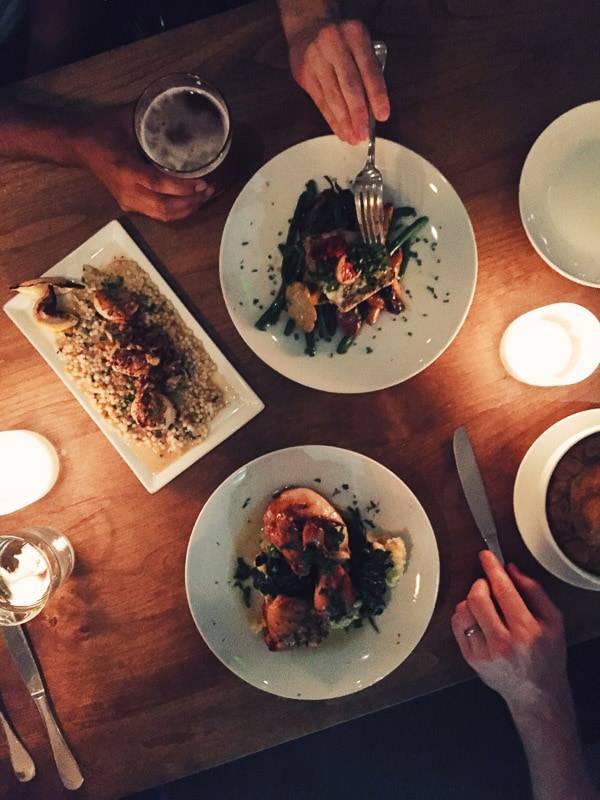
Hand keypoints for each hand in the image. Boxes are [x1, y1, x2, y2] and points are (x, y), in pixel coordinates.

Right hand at [73, 105, 213, 221]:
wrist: (78, 145)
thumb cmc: (102, 129)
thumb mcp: (127, 117)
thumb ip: (152, 113)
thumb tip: (179, 103)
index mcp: (125, 168)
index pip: (158, 184)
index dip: (182, 187)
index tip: (202, 182)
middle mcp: (126, 190)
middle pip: (164, 207)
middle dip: (190, 202)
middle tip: (208, 190)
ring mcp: (127, 200)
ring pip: (162, 215)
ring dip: (186, 210)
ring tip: (203, 197)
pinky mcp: (129, 205)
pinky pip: (157, 214)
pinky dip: (177, 212)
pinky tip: (190, 202)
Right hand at [286, 18, 389, 144]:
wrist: (308, 27)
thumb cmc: (341, 42)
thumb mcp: (358, 45)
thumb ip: (366, 70)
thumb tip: (372, 110)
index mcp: (355, 35)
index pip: (369, 69)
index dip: (377, 95)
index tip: (382, 116)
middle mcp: (334, 44)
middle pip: (349, 85)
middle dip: (358, 113)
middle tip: (363, 134)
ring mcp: (316, 58)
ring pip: (332, 96)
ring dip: (344, 121)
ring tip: (352, 137)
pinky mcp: (304, 73)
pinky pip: (320, 101)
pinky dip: (331, 119)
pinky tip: (339, 130)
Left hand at [451, 551, 566, 710]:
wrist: (536, 692)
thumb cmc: (547, 655)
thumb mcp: (553, 621)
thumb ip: (534, 591)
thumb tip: (511, 569)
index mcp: (526, 631)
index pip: (503, 590)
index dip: (492, 568)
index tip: (486, 556)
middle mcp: (503, 643)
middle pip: (477, 597)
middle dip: (480, 583)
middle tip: (487, 584)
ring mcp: (484, 652)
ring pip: (463, 609)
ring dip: (471, 600)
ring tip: (486, 606)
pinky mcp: (470, 658)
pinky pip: (457, 624)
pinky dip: (464, 614)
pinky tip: (478, 618)